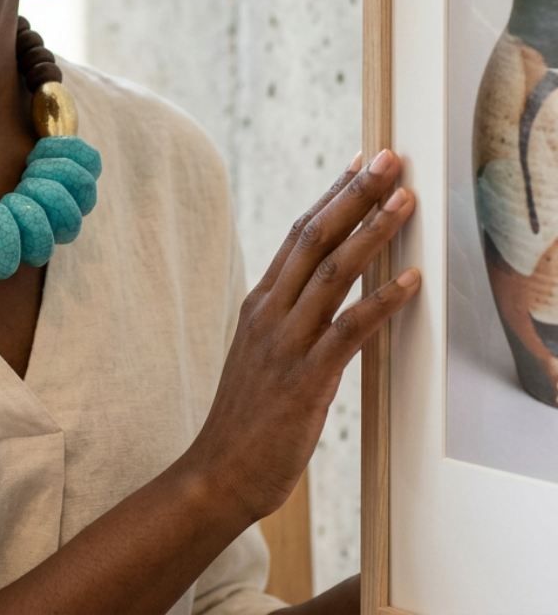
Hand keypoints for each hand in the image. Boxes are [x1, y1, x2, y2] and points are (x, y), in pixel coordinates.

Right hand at [187, 150, 419, 523]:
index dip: (332, 195)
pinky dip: (381, 302)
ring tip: (404, 201)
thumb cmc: (246, 417)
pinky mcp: (305, 379)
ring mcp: (285, 343)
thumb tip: (318, 289)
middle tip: (388, 160)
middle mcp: (269, 312)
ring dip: (372, 232)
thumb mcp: (260, 351)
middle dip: (355, 194)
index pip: (299, 234)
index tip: (359, 163)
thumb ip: (285, 316)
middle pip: (315, 238)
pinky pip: (349, 330)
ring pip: (333, 273)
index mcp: (258, 302)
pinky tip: (410, 282)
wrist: (219, 470)